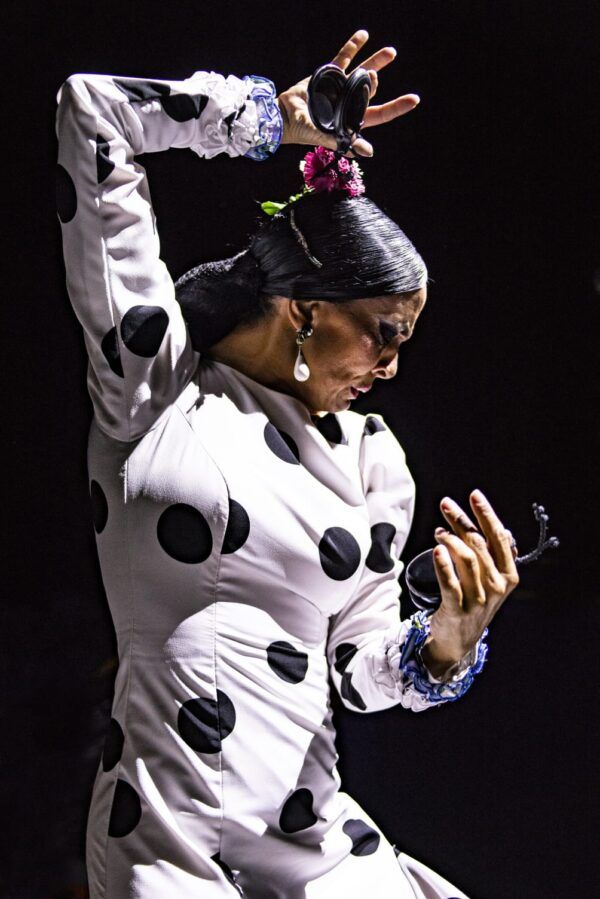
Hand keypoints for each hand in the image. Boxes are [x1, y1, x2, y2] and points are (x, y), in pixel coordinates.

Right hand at [276, 29, 419, 156]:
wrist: (282, 115)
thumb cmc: (301, 131)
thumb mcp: (323, 137)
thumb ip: (344, 143)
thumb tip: (368, 152)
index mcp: (352, 118)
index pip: (380, 113)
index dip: (397, 107)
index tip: (414, 99)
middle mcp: (349, 102)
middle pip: (371, 90)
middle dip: (376, 82)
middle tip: (372, 76)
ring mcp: (341, 87)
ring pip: (363, 71)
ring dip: (377, 61)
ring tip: (391, 53)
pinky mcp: (329, 75)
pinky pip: (343, 57)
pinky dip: (353, 46)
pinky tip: (364, 35)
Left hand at [420, 489, 519, 678]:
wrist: (459, 639)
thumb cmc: (474, 600)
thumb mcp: (490, 578)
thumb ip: (493, 554)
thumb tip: (500, 528)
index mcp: (509, 575)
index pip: (499, 537)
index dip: (486, 514)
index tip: (474, 495)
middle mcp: (497, 586)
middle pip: (479, 545)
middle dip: (462, 520)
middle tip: (446, 504)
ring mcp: (479, 600)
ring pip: (466, 560)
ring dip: (451, 539)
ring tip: (439, 530)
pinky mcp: (458, 609)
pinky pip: (450, 584)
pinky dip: (443, 565)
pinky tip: (436, 549)